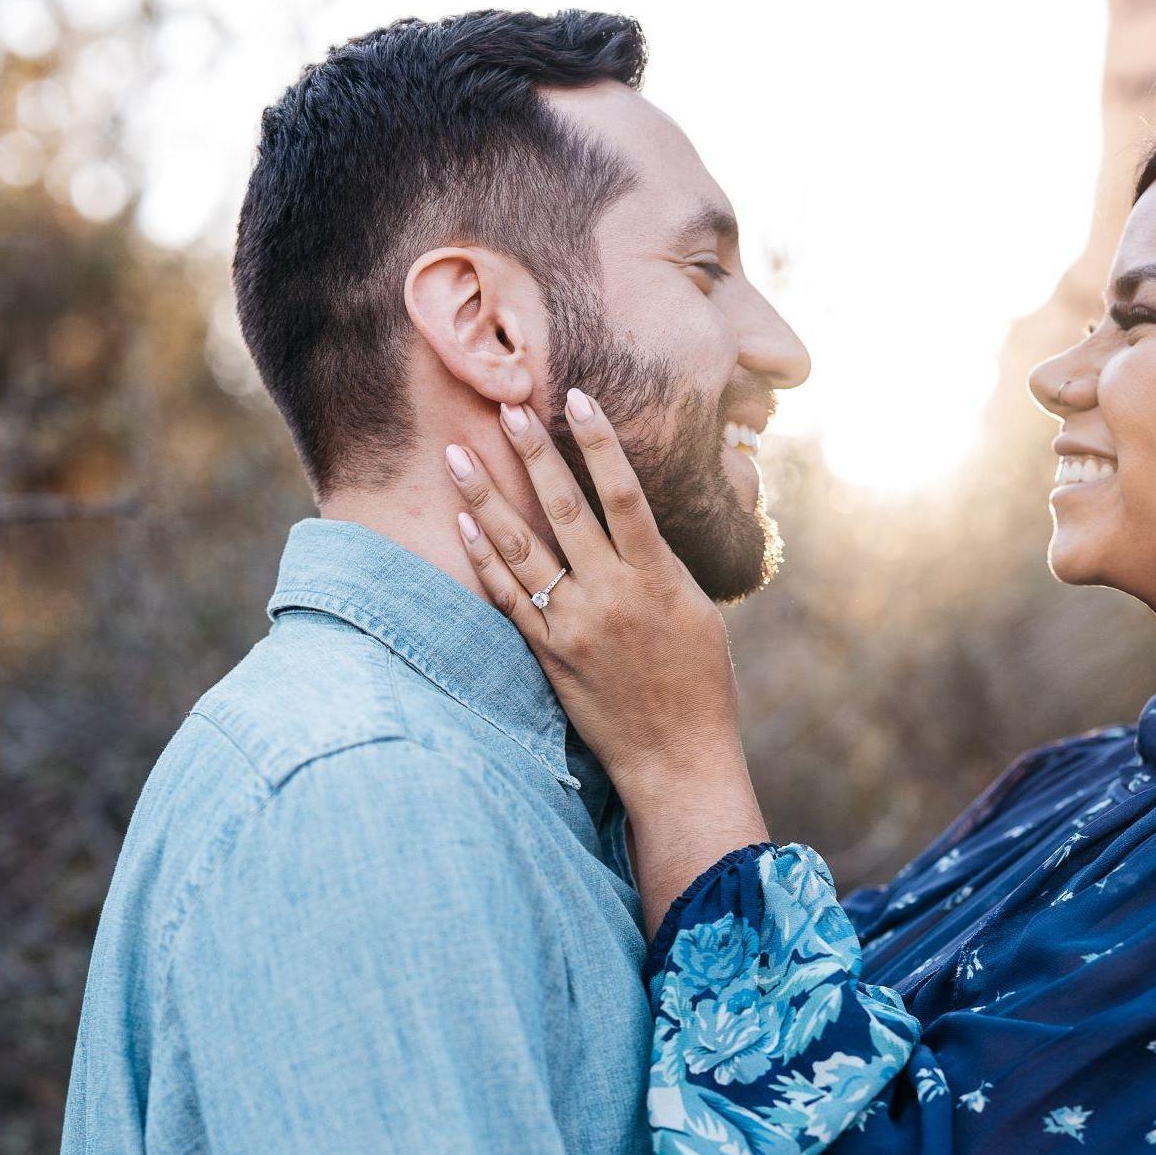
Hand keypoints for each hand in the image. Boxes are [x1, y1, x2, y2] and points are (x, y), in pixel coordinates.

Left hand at [450, 393, 771, 930]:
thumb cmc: (698, 683)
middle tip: (505, 406)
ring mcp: (574, 625)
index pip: (624, 494)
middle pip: (563, 510)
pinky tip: (464, 522)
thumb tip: (632, 519)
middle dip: (532, 453)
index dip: (599, 443)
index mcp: (657, 579)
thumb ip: (659, 563)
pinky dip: (484, 558)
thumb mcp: (695, 611)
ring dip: (486, 496)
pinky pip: (508, 597)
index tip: (577, 397)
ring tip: (456, 454)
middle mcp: (611, 596)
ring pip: (521, 548)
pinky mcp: (549, 654)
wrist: (676, 757)